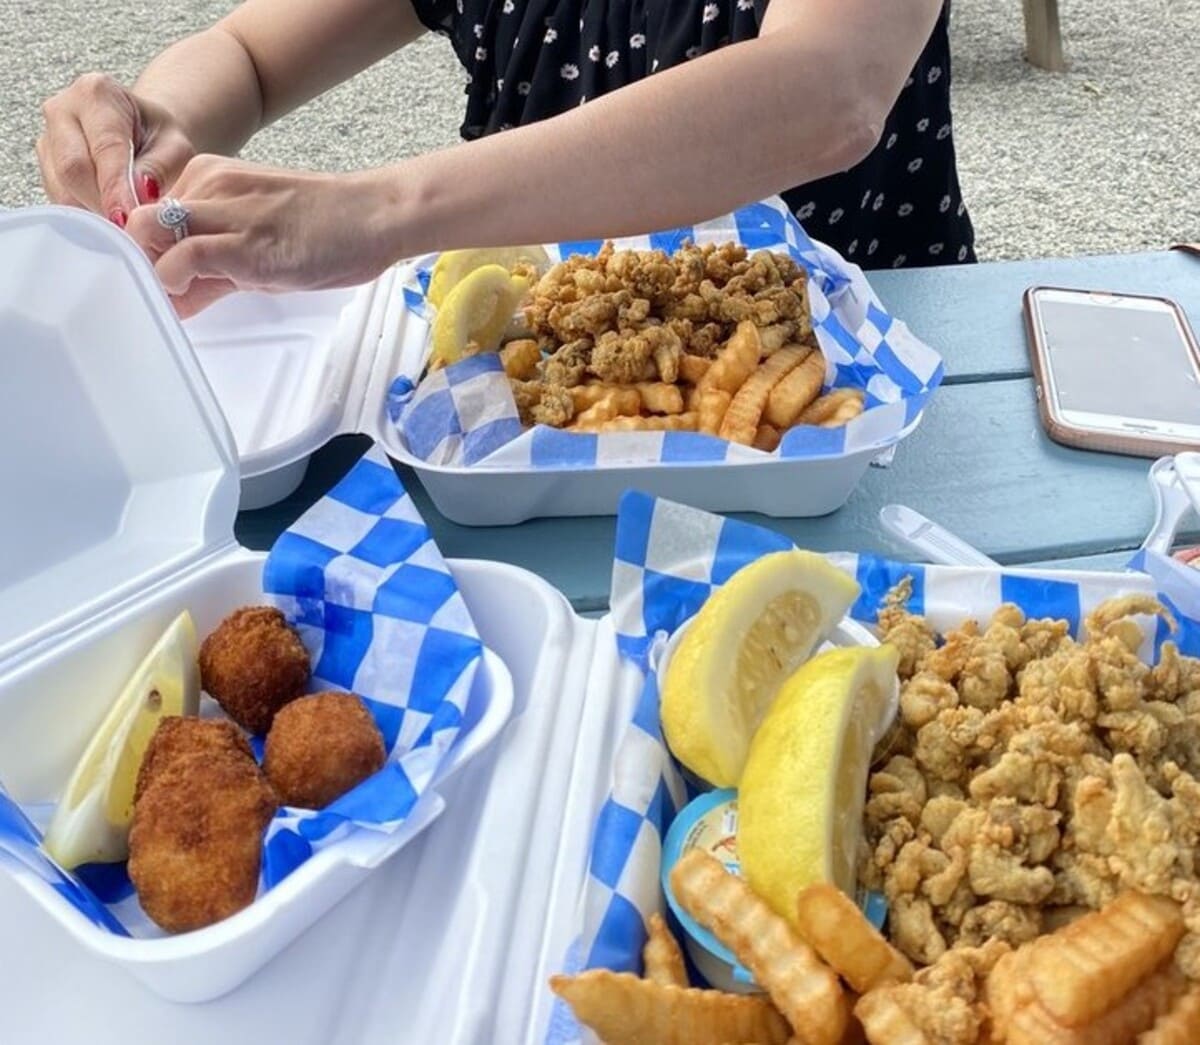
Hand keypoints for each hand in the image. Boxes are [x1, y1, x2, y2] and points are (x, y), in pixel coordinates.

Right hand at [37, 73, 195, 225]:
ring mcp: (48, 137)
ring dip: (92, 213)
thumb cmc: (160, 137)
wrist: (142, 132)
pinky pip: (58, 196)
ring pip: (61, 187)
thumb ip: (160, 168)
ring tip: (124, 227)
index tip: (128, 218)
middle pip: (72, 169)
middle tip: (130, 230)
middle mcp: (63, 110)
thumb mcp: (176, 147)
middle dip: (102, 204)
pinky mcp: (45, 164)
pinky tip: (107, 221)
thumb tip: (140, 192)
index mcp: (97, 95)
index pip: (103, 148)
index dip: (114, 188)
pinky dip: (84, 214)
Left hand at [127, 155, 398, 318]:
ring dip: (153, 274)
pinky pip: (181, 258)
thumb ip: (211, 270)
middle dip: (137, 262)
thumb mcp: (258, 242)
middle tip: (162, 294)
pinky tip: (190, 297)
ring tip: (180, 298)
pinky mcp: (244, 242)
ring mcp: (225, 211)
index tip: (159, 281)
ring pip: (147, 235)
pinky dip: (174, 283)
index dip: (143, 253)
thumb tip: (176, 300)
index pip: (145, 213)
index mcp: (209, 177)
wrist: (374, 216)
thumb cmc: (327, 229)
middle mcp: (208, 185)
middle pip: (136, 223)